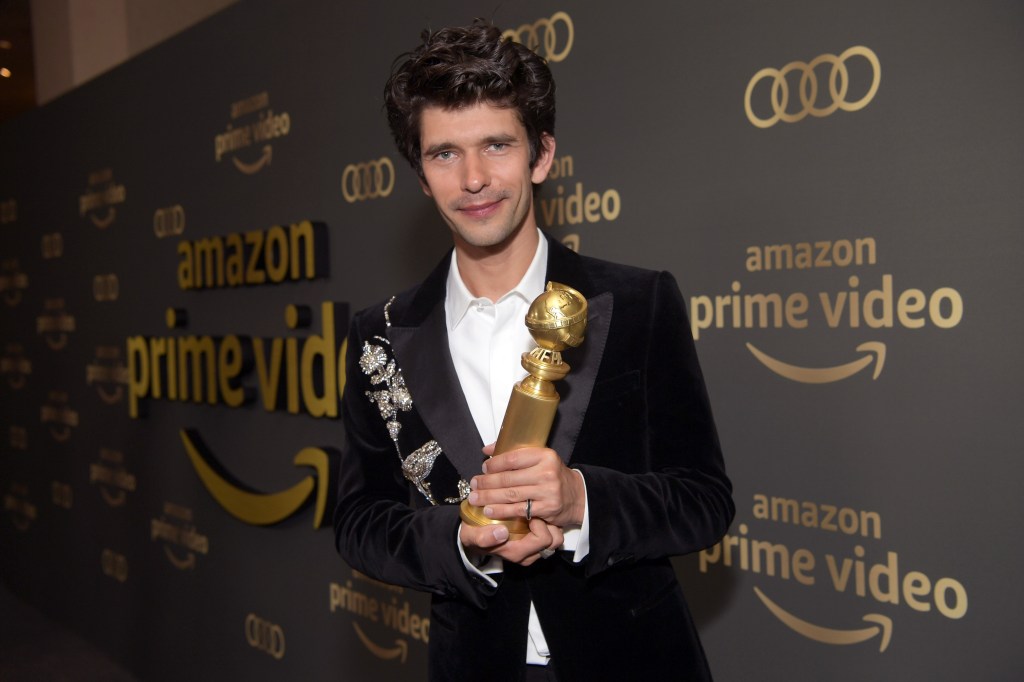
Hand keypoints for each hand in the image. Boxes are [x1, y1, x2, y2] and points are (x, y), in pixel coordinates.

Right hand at [460, 517, 563, 566]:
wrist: (473, 536)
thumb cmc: (473, 534)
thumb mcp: (471, 536)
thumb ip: (483, 537)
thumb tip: (501, 533)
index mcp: (517, 553)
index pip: (543, 540)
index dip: (539, 523)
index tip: (527, 511)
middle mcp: (529, 554)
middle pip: (555, 540)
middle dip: (548, 521)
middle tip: (535, 509)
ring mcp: (534, 548)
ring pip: (557, 536)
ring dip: (550, 522)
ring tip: (537, 511)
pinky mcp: (536, 540)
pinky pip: (552, 532)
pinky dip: (548, 522)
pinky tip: (536, 511)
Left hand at [467, 444, 585, 528]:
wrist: (576, 496)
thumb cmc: (552, 475)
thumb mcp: (538, 459)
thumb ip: (513, 453)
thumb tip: (487, 450)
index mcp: (544, 455)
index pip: (513, 458)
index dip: (494, 464)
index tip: (483, 468)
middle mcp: (547, 472)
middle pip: (509, 478)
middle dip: (487, 482)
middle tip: (473, 485)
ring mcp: (547, 491)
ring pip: (511, 495)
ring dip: (489, 497)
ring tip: (475, 498)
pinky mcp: (547, 509)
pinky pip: (518, 510)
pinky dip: (501, 511)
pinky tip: (489, 511)